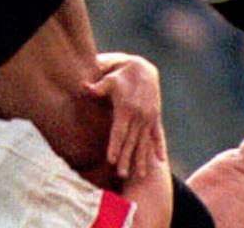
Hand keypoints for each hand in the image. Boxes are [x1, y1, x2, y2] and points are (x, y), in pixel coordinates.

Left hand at [84, 52, 166, 179]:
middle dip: (127, 159)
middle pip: (131, 141)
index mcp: (125, 108)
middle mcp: (139, 115)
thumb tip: (83, 87)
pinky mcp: (155, 116)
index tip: (112, 160)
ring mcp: (148, 117)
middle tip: (122, 175)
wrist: (142, 68)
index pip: (119, 132)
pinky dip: (159, 147)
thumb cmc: (119, 75)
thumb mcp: (108, 79)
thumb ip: (97, 87)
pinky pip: (157, 134)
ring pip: (145, 142)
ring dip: (142, 158)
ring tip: (141, 176)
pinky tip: (160, 161)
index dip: (115, 146)